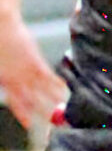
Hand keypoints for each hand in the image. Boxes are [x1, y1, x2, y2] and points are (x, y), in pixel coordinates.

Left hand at [0, 7, 64, 130]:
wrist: (1, 25)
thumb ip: (5, 75)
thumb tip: (8, 80)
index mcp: (5, 81)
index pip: (16, 104)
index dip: (23, 115)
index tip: (29, 125)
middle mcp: (16, 81)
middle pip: (31, 103)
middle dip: (42, 115)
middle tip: (51, 125)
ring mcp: (27, 72)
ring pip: (43, 93)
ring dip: (54, 103)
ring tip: (64, 112)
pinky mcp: (36, 62)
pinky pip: (49, 78)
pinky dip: (58, 85)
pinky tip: (65, 91)